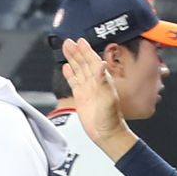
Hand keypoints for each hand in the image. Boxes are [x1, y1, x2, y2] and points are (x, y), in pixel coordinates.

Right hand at [59, 37, 136, 159]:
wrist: (106, 133)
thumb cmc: (110, 119)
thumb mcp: (108, 98)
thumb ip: (104, 81)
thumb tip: (101, 65)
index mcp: (102, 80)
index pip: (92, 61)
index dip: (86, 51)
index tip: (80, 41)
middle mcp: (94, 82)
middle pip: (83, 63)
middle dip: (76, 52)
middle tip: (68, 42)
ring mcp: (87, 89)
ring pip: (78, 70)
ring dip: (72, 59)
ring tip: (66, 49)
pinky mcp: (81, 97)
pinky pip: (74, 82)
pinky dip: (69, 74)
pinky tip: (66, 68)